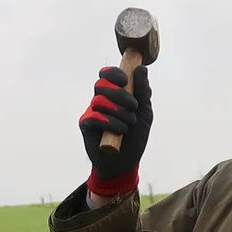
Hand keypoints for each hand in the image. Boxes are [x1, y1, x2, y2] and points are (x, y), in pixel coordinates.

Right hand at [79, 63, 151, 194]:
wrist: (126, 162)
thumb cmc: (135, 136)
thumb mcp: (145, 113)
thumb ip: (143, 92)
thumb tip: (141, 69)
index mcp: (114, 94)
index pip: (107, 75)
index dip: (114, 73)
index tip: (125, 81)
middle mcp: (101, 100)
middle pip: (101, 84)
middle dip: (119, 94)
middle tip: (133, 106)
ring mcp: (92, 112)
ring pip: (99, 100)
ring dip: (118, 111)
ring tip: (128, 124)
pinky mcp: (86, 126)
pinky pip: (93, 116)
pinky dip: (109, 122)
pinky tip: (119, 131)